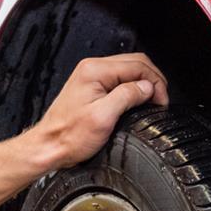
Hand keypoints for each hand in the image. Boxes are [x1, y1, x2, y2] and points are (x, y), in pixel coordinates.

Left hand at [31, 53, 169, 170]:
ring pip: (129, 71)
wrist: (49, 147)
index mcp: (95, 70)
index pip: (137, 65)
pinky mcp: (92, 87)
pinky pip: (120, 81)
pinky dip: (133, 89)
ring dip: (143, 84)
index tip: (161, 101)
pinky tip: (137, 101)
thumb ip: (127, 96)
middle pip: (135, 63)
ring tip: (152, 102)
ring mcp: (91, 77)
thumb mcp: (103, 117)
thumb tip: (148, 87)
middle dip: (152, 80)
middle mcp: (92, 68)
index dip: (155, 82)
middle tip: (160, 101)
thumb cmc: (69, 136)